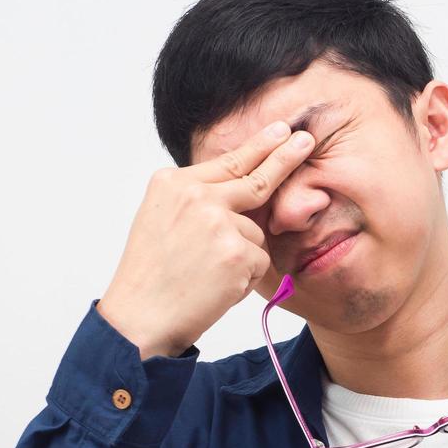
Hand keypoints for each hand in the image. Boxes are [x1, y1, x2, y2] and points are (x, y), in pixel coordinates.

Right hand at [97, 120, 315, 358]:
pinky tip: (216, 287)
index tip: (282, 130)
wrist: (140, 317)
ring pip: (256, 233)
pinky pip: (259, 260)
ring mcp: (218, 222)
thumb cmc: (151, 275)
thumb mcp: (162, 219)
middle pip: (255, 177)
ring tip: (206, 275)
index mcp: (173, 183)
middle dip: (285, 158)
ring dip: (242, 256)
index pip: (227, 162)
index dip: (259, 146)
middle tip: (307, 140)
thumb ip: (197, 199)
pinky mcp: (237, 252)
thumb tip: (240, 186)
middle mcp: (196, 195)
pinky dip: (245, 278)